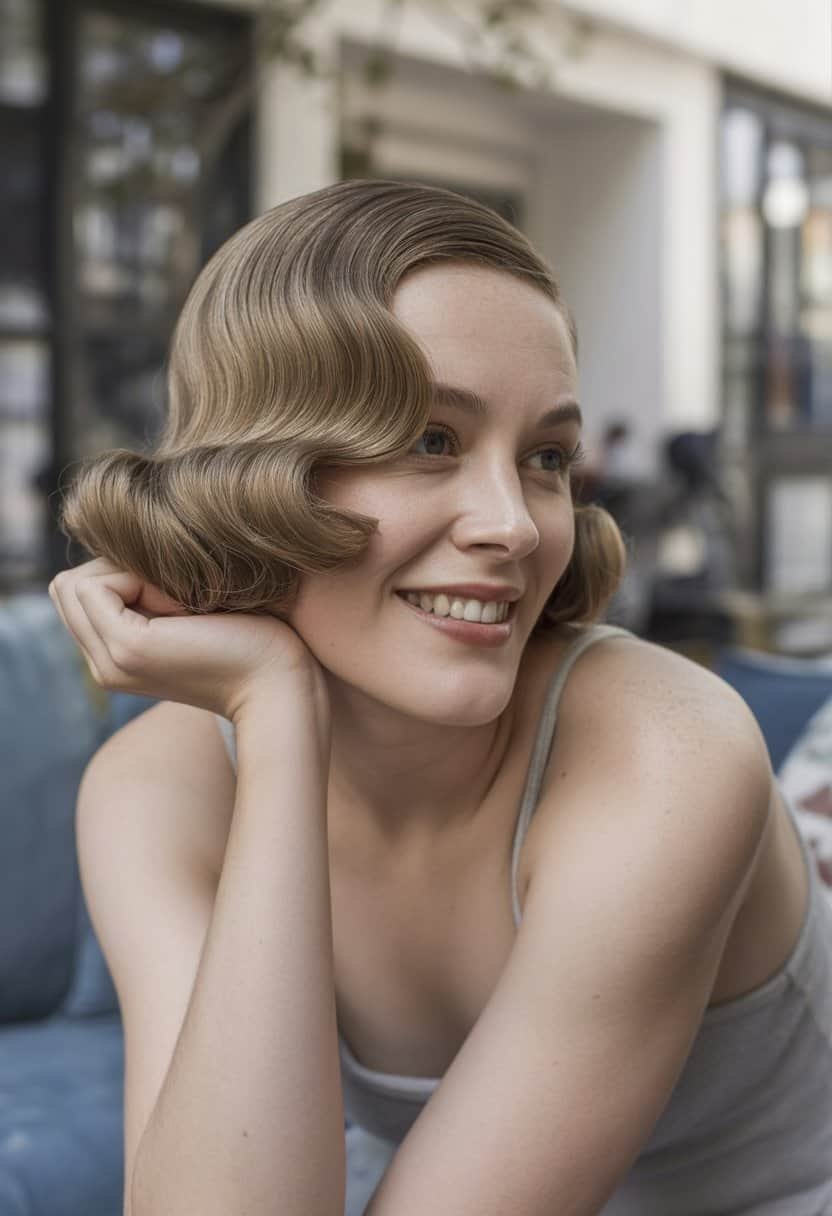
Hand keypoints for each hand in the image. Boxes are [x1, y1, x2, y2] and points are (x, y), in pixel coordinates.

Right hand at [48, 557, 325, 722]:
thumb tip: (118, 547)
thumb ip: (148, 591)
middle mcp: (104, 666)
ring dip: (123, 572)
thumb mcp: (187, 609)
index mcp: (116, 658)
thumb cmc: (252, 639)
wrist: (279, 684)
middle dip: (114, 569)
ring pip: (73, 584)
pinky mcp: (127, 647)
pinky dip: (134, 576)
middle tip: (175, 593)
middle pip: (67, 587)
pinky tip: (181, 603)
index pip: (77, 593)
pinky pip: (94, 586)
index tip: (173, 592)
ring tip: (178, 599)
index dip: (118, 573)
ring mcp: (111, 662)